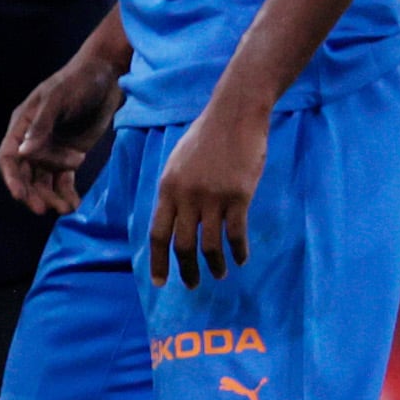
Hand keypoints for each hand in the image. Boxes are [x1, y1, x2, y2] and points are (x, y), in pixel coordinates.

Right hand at [0, 52, 122, 216]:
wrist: (107, 77)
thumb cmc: (78, 82)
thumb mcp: (58, 100)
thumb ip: (41, 126)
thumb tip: (23, 153)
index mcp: (22, 125)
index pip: (8, 157)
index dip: (12, 178)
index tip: (21, 196)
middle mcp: (32, 140)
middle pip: (25, 174)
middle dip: (33, 193)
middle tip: (44, 209)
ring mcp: (51, 149)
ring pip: (44, 180)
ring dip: (51, 196)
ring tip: (66, 209)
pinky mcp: (70, 155)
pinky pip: (63, 179)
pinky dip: (66, 193)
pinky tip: (74, 204)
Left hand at [148, 95, 267, 286]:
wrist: (234, 114)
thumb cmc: (206, 137)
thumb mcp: (177, 163)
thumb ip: (174, 191)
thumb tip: (173, 219)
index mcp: (167, 188)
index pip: (157, 233)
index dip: (157, 261)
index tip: (160, 282)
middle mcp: (186, 196)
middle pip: (182, 244)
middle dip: (186, 270)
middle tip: (192, 285)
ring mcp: (212, 196)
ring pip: (209, 244)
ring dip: (214, 265)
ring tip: (220, 274)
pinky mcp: (239, 195)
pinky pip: (236, 233)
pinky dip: (238, 250)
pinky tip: (241, 259)